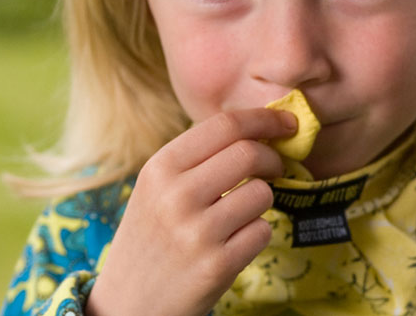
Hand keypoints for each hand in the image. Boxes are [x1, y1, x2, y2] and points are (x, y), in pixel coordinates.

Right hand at [85, 108, 294, 315]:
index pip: (225, 125)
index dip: (264, 119)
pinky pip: (263, 231)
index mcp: (160, 168)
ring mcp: (197, 232)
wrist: (128, 304)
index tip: (287, 122)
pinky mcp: (217, 265)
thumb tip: (261, 128)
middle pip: (249, 153)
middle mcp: (175, 196)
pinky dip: (257, 234)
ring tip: (241, 214)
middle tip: (275, 169)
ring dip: (263, 201)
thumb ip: (200, 158)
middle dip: (273, 158)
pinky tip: (235, 243)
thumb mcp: (157, 189)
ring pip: (262, 194)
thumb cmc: (152, 238)